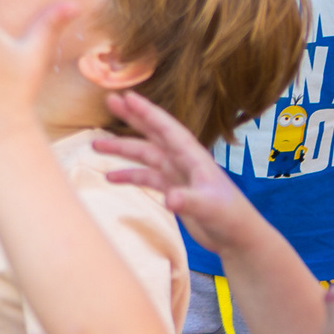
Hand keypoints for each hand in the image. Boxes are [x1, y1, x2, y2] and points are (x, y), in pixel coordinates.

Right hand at [92, 89, 259, 258]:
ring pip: (145, 155)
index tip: (128, 96)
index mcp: (193, 157)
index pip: (166, 129)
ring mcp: (177, 175)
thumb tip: (169, 198)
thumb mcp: (209, 208)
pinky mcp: (173, 190)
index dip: (147, 112)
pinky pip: (145, 177)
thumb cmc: (229, 217)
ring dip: (122, 149)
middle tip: (110, 101)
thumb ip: (189, 201)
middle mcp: (182, 161)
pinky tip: (111, 178)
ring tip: (95, 144)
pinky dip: (128, 175)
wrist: (238, 237)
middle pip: (153, 134)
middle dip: (131, 118)